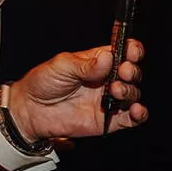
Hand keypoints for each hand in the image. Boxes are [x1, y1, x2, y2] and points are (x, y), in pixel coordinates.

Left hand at [2, 40, 147, 138]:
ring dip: (131, 91)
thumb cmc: (43, 82)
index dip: (132, 50)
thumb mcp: (61, 65)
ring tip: (116, 90)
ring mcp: (109, 100)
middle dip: (132, 71)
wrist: (31, 110)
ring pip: (133, 94)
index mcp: (98, 61)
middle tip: (122, 72)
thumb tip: (107, 57)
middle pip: (132, 73)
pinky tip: (136, 110)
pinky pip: (132, 118)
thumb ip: (85, 64)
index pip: (124, 51)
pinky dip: (140, 114)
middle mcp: (107, 80)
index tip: (131, 51)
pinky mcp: (109, 120)